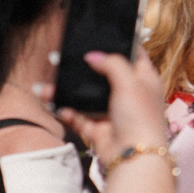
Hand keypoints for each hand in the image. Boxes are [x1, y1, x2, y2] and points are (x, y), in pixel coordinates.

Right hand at [55, 51, 171, 170]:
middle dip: (84, 70)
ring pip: (86, 97)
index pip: (134, 56)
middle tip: (63, 60)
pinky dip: (67, 111)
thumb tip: (94, 55)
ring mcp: (112, 112)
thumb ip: (113, 64)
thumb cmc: (141, 118)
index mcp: (144, 80)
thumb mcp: (131, 82)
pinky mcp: (98, 128)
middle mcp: (129, 94)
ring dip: (68, 92)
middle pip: (104, 76)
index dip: (121, 46)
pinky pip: (78, 117)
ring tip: (49, 86)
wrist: (134, 155)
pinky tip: (56, 105)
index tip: (102, 37)